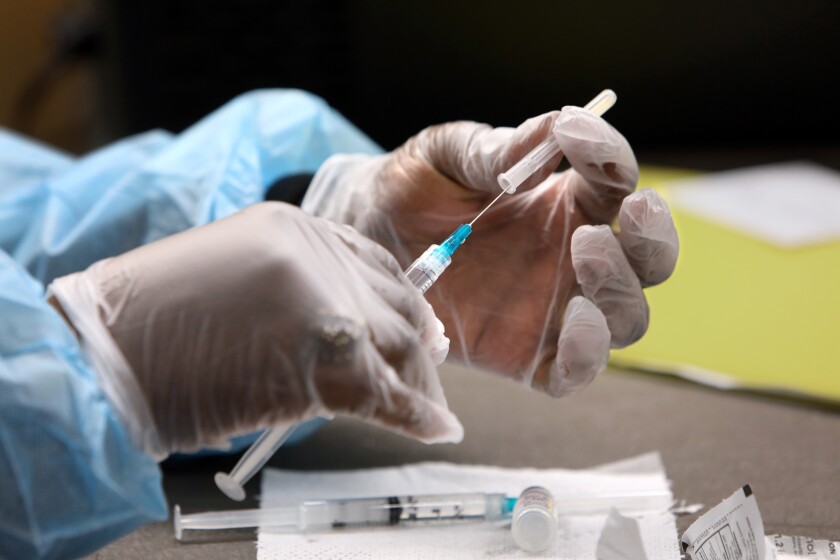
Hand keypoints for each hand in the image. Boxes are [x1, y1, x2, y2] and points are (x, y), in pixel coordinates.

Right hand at [49, 202, 461, 456]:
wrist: (108, 343)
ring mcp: (332, 307)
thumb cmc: (149, 316)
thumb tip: (327, 328)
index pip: (373, 264)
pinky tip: (436, 427)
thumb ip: (287, 289)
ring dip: (421, 382)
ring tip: (428, 405)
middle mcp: (324, 261)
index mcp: (296, 228)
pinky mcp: (333, 364)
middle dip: (417, 341)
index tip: (412, 321)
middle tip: (426, 365)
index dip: (398, 298)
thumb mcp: (230, 274)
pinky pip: (394, 395)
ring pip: (403, 348)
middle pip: (398, 304)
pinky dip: (420, 416)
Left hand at [304, 106, 678, 396]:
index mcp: (566, 201)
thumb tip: (553, 128)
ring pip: (627, 318)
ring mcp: (555, 309)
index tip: (575, 134)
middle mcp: (574, 257)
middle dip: (651, 239)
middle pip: (648, 261)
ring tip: (585, 251)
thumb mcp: (447, 155)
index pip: (617, 181)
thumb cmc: (415, 189)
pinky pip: (575, 372)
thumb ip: (494, 147)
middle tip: (620, 213)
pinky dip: (588, 355)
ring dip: (622, 290)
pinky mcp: (526, 356)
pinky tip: (574, 321)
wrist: (368, 238)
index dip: (611, 155)